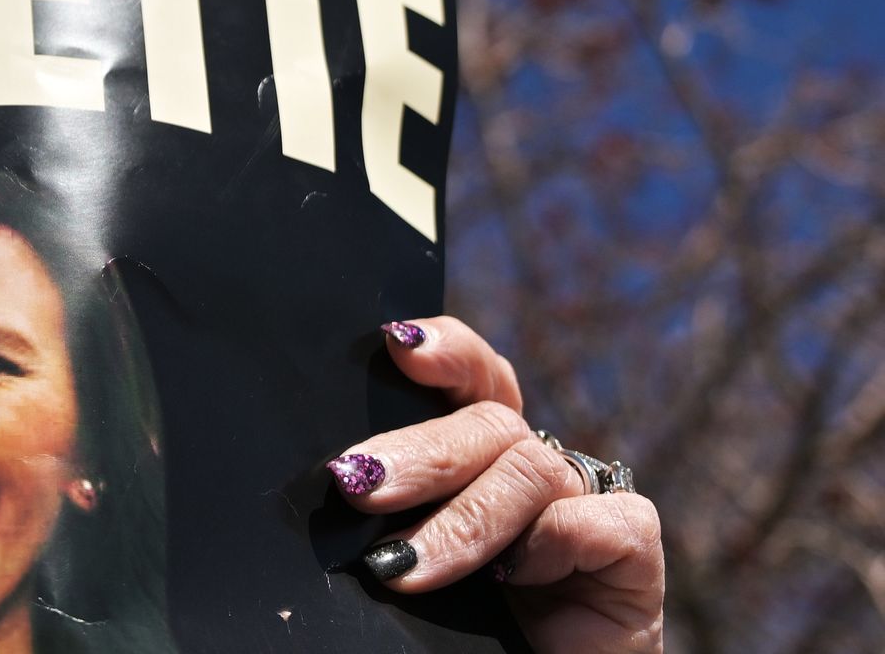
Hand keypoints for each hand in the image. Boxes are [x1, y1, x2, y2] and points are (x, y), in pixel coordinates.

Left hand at [328, 316, 664, 652]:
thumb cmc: (445, 635)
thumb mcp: (403, 563)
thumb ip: (385, 516)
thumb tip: (335, 482)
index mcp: (477, 460)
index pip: (470, 380)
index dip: (444, 352)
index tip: (395, 343)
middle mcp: (534, 471)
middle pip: (489, 422)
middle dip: (417, 452)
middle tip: (356, 483)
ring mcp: (587, 507)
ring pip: (531, 467)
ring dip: (462, 519)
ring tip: (400, 569)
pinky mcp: (634, 555)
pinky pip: (603, 519)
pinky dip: (554, 542)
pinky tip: (513, 581)